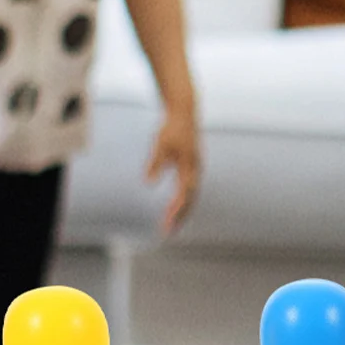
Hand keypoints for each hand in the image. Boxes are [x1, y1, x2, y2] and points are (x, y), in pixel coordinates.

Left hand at [146, 106, 199, 234]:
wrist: (184, 112)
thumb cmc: (171, 128)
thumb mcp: (160, 144)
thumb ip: (155, 163)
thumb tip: (148, 182)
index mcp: (189, 168)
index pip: (183, 197)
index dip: (175, 212)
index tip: (166, 224)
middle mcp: (195, 171)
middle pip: (190, 201)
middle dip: (179, 218)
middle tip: (168, 232)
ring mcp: (196, 170)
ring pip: (192, 196)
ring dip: (183, 211)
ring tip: (172, 225)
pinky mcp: (194, 167)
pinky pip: (191, 189)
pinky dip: (185, 201)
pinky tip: (176, 206)